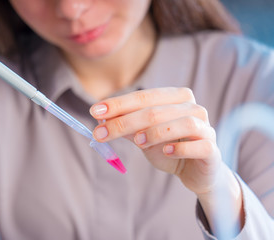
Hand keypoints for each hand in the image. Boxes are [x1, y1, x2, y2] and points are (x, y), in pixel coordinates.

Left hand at [90, 87, 243, 234]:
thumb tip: (102, 120)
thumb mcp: (144, 137)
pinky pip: (199, 144)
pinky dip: (180, 147)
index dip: (118, 104)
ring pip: (181, 122)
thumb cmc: (169, 148)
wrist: (196, 171)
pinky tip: (166, 151)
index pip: (144, 96)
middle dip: (125, 121)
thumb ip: (127, 127)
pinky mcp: (212, 149)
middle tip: (101, 133)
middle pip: (156, 110)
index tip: (95, 112)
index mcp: (175, 98)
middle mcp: (192, 107)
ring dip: (155, 132)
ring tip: (137, 142)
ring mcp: (205, 127)